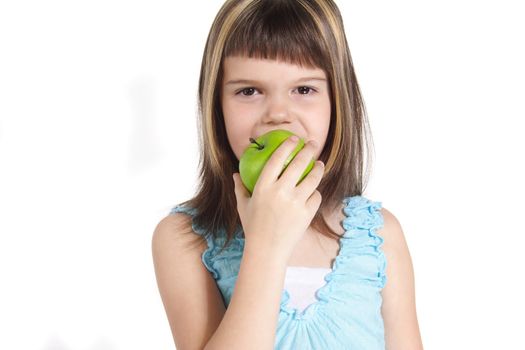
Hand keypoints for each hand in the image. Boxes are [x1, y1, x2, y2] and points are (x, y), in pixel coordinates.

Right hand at [232, 136, 324, 260]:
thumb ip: (239, 188)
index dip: (287, 146)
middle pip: (299, 163)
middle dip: (309, 149)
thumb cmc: (253, 227)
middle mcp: (280, 192)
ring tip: (320, 164)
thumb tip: (235, 173)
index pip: (277, 159)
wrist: (267, 251)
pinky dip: (315, 192)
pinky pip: (315, 196)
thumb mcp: (243, 206)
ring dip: (318, 168)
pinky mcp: (306, 214)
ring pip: (312, 178)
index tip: (294, 139)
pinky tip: (314, 189)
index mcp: (263, 187)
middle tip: (313, 144)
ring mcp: (295, 203)